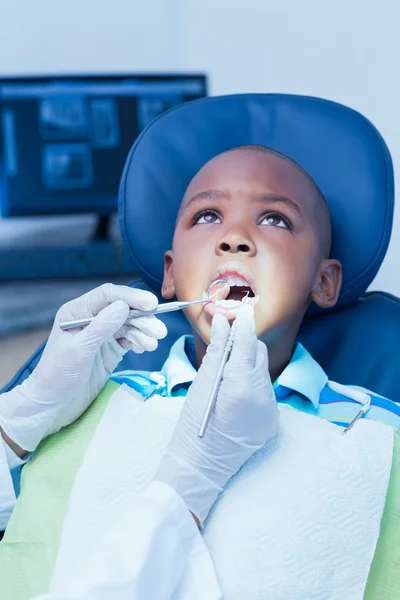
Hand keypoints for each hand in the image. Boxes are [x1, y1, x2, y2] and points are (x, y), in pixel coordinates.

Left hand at [0, 284, 166, 451]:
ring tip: (153, 343)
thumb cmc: (57, 376)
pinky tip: (145, 348)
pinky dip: (140, 342)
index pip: (108, 295)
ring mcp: (102, 335)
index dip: (131, 296)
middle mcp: (91, 319)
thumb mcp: (79, 350)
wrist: (53, 405)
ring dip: (144, 332)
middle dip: (142, 318)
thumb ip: (101, 327)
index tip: (151, 304)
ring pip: (129, 325)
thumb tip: (123, 306)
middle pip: (123, 310)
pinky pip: (129, 339)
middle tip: (159, 331)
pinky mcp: (110, 349)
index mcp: (77, 312)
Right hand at [155, 304, 277, 523]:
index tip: (242, 308)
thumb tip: (223, 322)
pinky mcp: (272, 419)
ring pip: (261, 371)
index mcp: (241, 385)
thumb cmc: (192, 425)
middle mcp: (262, 396)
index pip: (246, 342)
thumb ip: (217, 351)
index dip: (243, 323)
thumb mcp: (201, 384)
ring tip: (226, 369)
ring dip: (247, 363)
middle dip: (245, 342)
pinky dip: (251, 383)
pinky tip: (234, 390)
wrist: (200, 467)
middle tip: (228, 336)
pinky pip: (264, 390)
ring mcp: (270, 409)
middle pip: (258, 353)